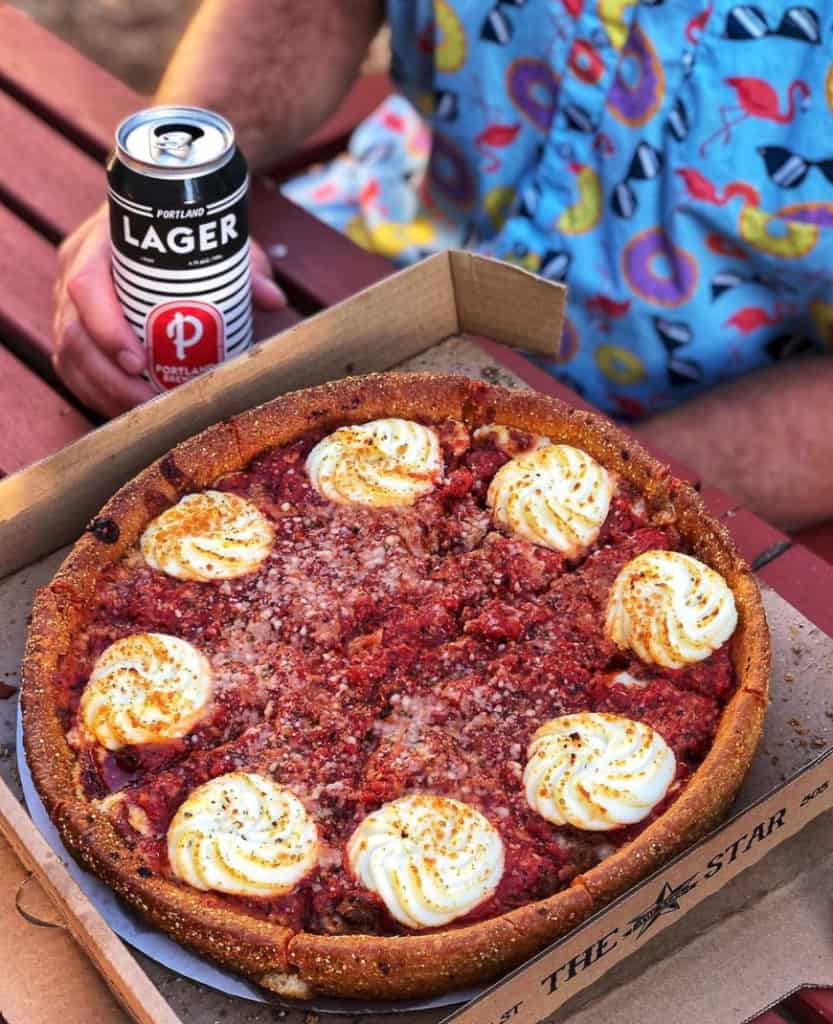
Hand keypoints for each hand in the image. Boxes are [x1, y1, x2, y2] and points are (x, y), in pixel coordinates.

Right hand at [53, 205, 286, 417]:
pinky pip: (74, 371)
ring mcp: (66, 307)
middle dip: (110, 379)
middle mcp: (73, 276)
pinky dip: (98, 395)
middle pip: (73, 337)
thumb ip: (243, 265)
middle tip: (151, 405)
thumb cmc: (180, 235)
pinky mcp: (71, 331)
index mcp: (98, 247)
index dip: (106, 330)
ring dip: (105, 394)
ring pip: (71, 360)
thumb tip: (274, 299)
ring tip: (146, 416)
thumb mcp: (210, 242)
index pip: (86, 289)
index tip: (138, 362)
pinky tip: (129, 412)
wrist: (151, 227)